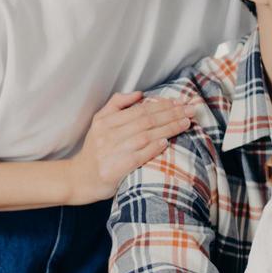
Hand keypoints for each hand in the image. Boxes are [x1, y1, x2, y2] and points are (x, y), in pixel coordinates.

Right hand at [65, 91, 191, 203]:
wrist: (80, 179)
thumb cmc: (96, 150)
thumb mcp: (99, 122)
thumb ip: (117, 104)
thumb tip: (139, 93)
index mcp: (105, 121)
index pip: (139, 109)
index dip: (162, 105)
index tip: (180, 101)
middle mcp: (108, 134)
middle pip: (145, 120)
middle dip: (171, 113)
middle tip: (191, 110)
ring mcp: (112, 151)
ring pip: (145, 135)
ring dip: (168, 128)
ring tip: (186, 123)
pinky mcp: (116, 168)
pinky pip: (138, 156)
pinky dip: (153, 148)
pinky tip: (166, 142)